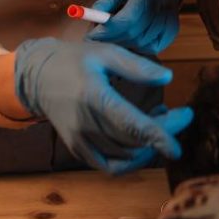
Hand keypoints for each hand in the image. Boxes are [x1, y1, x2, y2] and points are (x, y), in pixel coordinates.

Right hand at [14, 37, 192, 172]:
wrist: (38, 76)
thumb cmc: (75, 60)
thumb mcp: (105, 53)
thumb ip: (136, 66)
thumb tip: (169, 77)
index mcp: (93, 97)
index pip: (130, 125)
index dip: (157, 137)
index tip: (177, 147)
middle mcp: (85, 125)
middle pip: (132, 142)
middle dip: (162, 134)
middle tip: (180, 116)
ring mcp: (80, 141)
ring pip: (124, 157)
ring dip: (148, 146)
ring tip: (159, 122)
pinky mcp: (78, 150)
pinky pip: (109, 165)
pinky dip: (131, 160)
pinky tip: (142, 141)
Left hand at [88, 0, 181, 54]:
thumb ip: (106, 0)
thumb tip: (91, 16)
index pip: (129, 18)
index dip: (109, 30)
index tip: (91, 35)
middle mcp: (163, 6)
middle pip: (134, 34)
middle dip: (111, 39)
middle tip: (97, 39)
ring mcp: (170, 20)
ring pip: (141, 44)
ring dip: (122, 44)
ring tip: (111, 36)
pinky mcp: (172, 32)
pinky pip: (150, 48)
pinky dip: (136, 47)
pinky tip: (127, 38)